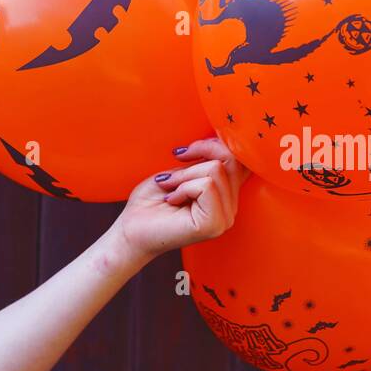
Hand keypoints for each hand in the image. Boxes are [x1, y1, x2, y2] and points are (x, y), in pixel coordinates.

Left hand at [114, 137, 247, 262]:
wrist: (131, 230)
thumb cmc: (150, 202)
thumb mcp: (181, 171)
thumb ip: (205, 160)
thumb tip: (221, 140)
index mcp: (226, 196)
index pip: (240, 160)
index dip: (214, 145)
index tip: (186, 152)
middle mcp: (230, 208)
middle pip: (231, 160)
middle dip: (199, 154)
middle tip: (174, 172)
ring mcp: (224, 218)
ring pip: (216, 170)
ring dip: (184, 175)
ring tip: (170, 190)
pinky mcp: (214, 224)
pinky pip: (206, 186)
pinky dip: (183, 187)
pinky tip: (172, 200)